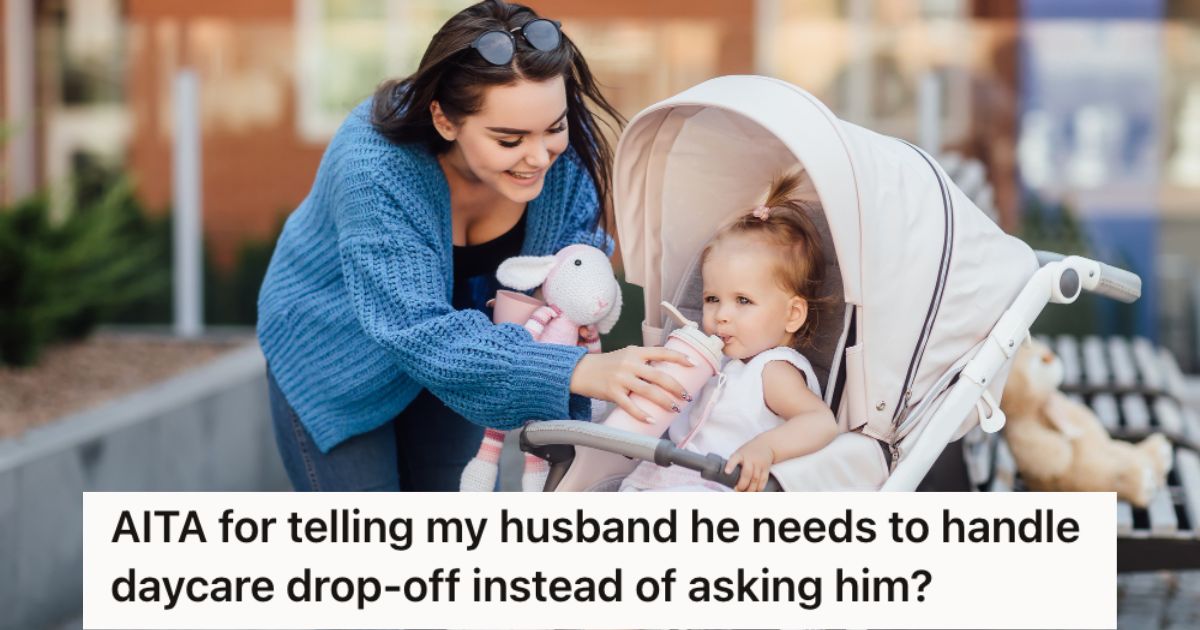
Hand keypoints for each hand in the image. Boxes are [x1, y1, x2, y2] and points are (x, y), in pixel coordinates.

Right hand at [570, 346, 693, 422]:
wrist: (581, 371)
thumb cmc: (606, 365)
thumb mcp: (625, 355)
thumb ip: (643, 360)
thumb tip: (666, 369)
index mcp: (636, 352)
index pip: (662, 352)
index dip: (680, 358)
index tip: (694, 364)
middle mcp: (630, 363)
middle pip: (659, 376)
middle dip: (676, 388)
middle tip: (686, 396)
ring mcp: (620, 378)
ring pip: (648, 392)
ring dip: (665, 402)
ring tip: (675, 408)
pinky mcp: (612, 392)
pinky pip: (630, 406)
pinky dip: (641, 414)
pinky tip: (651, 420)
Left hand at [725, 438, 774, 491]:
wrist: (766, 445)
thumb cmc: (748, 452)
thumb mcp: (739, 453)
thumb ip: (734, 463)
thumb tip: (727, 479)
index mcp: (740, 454)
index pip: (734, 459)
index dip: (730, 466)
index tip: (727, 472)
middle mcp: (750, 459)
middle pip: (747, 473)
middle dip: (742, 484)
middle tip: (737, 490)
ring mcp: (759, 464)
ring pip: (756, 479)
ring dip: (750, 489)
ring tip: (745, 493)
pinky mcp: (766, 469)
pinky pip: (763, 480)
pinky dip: (759, 488)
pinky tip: (755, 492)